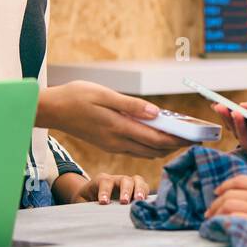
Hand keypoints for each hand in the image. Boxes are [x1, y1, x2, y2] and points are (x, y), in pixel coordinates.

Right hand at [39, 80, 193, 158]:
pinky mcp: (108, 144)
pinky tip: (157, 136)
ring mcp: (113, 145)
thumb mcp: (103, 95)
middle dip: (176, 145)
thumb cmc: (76, 97)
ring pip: (145, 151)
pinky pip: (135, 149)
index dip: (177, 139)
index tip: (194, 136)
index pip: (156, 139)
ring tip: (181, 138)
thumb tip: (155, 112)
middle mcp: (117, 141)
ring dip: (164, 147)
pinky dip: (150, 145)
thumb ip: (130, 105)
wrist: (52, 110)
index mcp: (118, 128)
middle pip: (154, 149)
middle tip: (194, 139)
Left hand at [70, 173, 149, 204]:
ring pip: (137, 181)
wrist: (90, 195)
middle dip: (125, 190)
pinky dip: (147, 194)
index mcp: (101, 180)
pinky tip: (148, 204)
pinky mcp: (135, 189)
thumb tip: (85, 220)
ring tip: (140, 201)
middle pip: (124, 179)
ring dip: (140, 190)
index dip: (105, 191)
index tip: (104, 203)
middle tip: (124, 202)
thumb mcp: (80, 202)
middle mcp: (116, 179)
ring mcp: (127, 183)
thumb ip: (83, 208)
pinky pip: (144, 188)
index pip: (105, 182)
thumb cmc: (84, 200)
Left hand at [205, 176, 246, 226]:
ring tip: (211, 220)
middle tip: (209, 211)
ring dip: (216, 212)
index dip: (225, 185)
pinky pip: (235, 217)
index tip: (218, 192)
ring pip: (229, 204)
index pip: (240, 181)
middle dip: (216, 202)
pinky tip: (220, 225)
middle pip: (230, 194)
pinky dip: (224, 221)